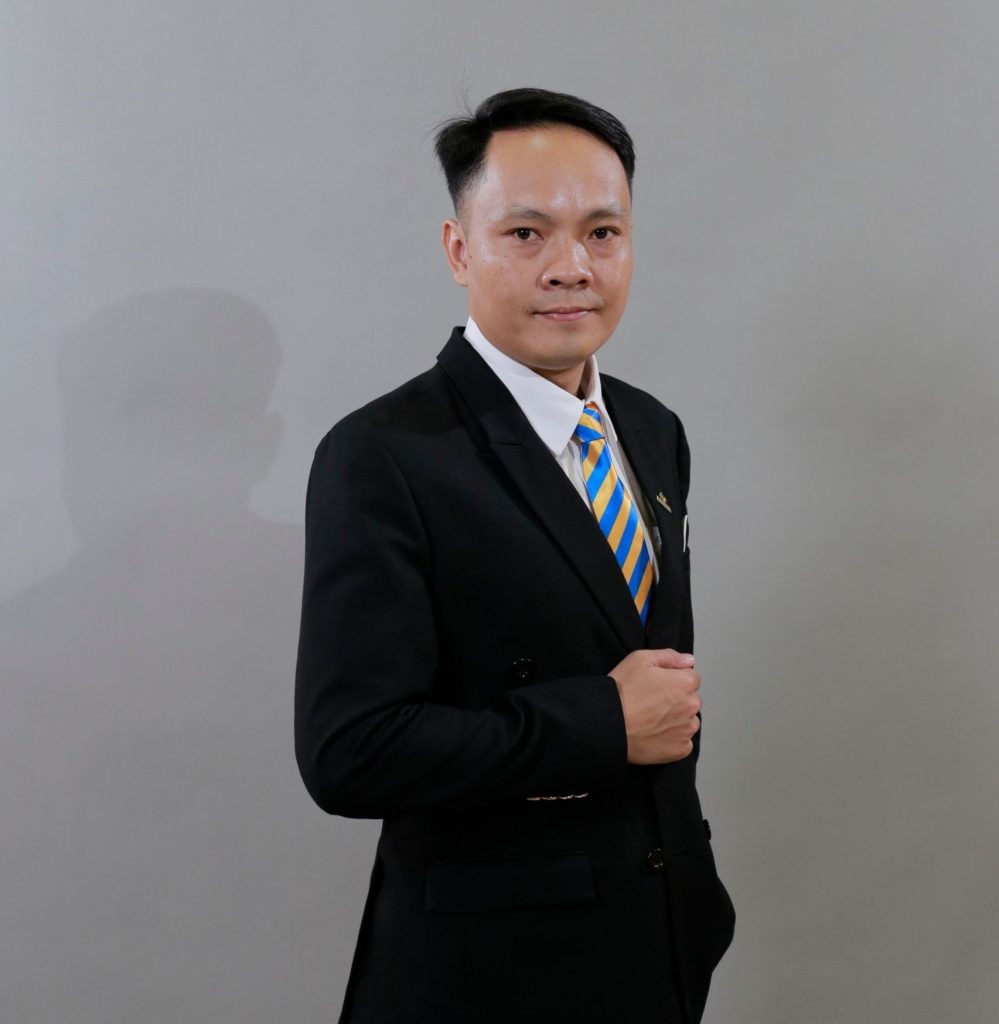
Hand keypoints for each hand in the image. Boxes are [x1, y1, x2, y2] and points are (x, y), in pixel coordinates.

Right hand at [608, 648, 700, 764]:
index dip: (673, 680)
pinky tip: (655, 734)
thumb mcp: (640, 659)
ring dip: (677, 719)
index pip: (691, 678)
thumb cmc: (622, 691)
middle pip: (691, 699)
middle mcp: (691, 706)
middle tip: (652, 702)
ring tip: (652, 719)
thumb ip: (669, 656)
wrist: (608, 724)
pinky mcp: (680, 749)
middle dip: (677, 699)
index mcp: (685, 683)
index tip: (657, 686)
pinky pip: (684, 742)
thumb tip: (689, 660)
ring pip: (689, 721)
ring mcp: (687, 730)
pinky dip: (673, 739)